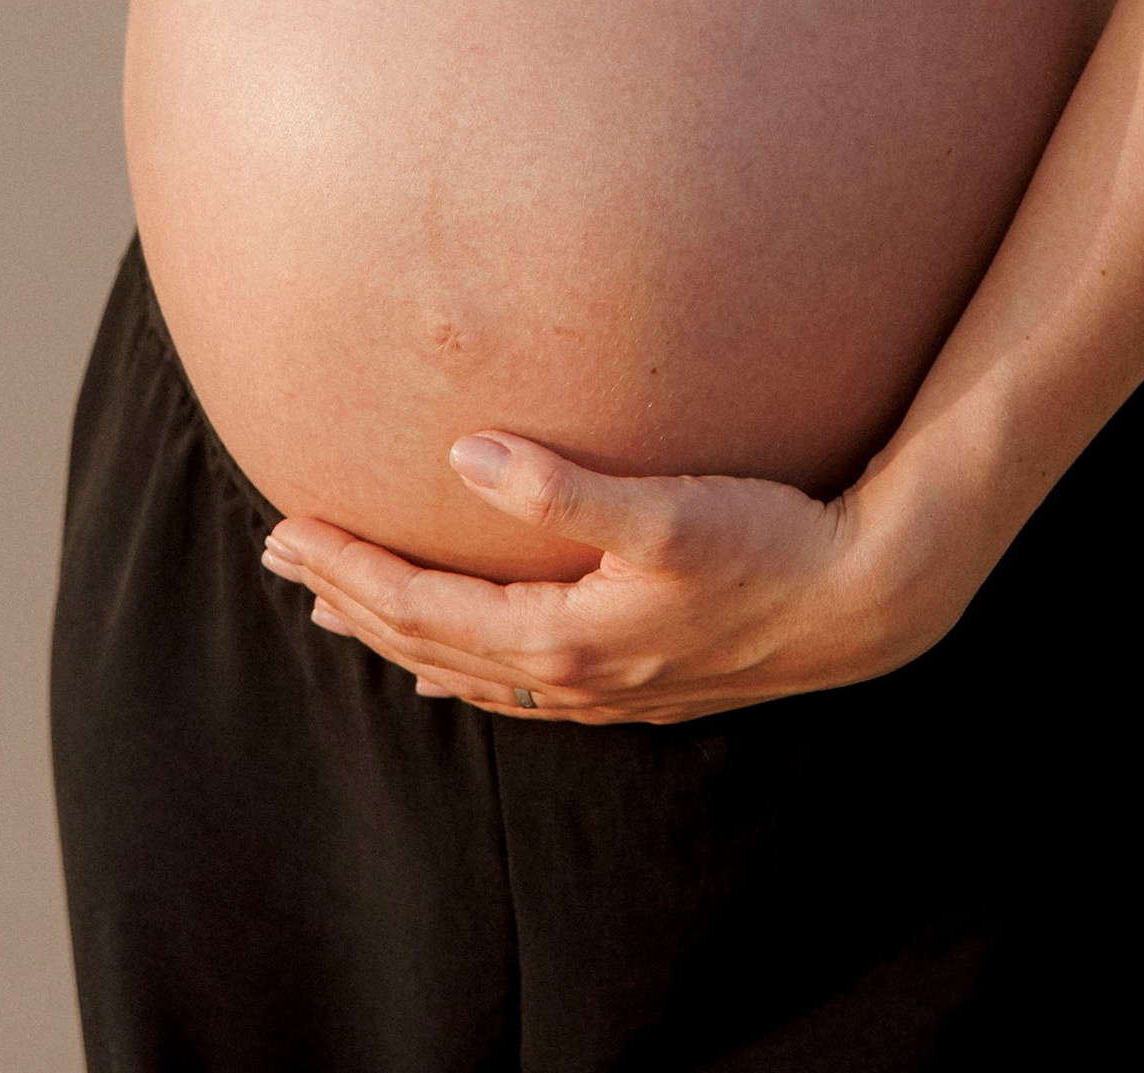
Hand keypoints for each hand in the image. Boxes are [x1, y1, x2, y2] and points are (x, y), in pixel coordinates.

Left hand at [262, 430, 967, 725]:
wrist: (863, 602)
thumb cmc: (769, 545)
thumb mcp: (667, 510)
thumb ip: (562, 486)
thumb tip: (463, 456)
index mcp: (561, 638)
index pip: (421, 606)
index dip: (348, 566)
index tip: (285, 527)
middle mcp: (571, 677)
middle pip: (428, 641)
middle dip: (350, 598)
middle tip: (279, 556)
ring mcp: (604, 688)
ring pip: (469, 668)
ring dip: (398, 634)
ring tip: (340, 606)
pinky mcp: (637, 681)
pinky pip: (518, 685)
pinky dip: (466, 667)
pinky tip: (456, 669)